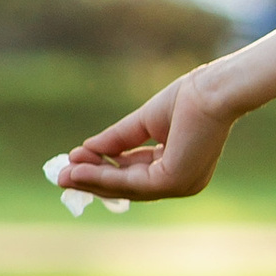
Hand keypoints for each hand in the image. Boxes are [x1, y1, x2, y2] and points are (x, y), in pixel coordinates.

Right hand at [48, 66, 239, 205]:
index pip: (138, 175)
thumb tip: (85, 150)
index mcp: (180, 167)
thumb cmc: (190, 98)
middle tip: (62, 176)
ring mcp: (181, 184)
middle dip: (93, 180)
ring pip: (127, 187)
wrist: (214, 89)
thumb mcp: (144, 123)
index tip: (76, 166)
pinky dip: (104, 176)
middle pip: (130, 186)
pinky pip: (131, 182)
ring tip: (64, 175)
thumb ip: (117, 139)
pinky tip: (82, 168)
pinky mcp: (174, 179)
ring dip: (93, 180)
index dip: (106, 171)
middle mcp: (183, 182)